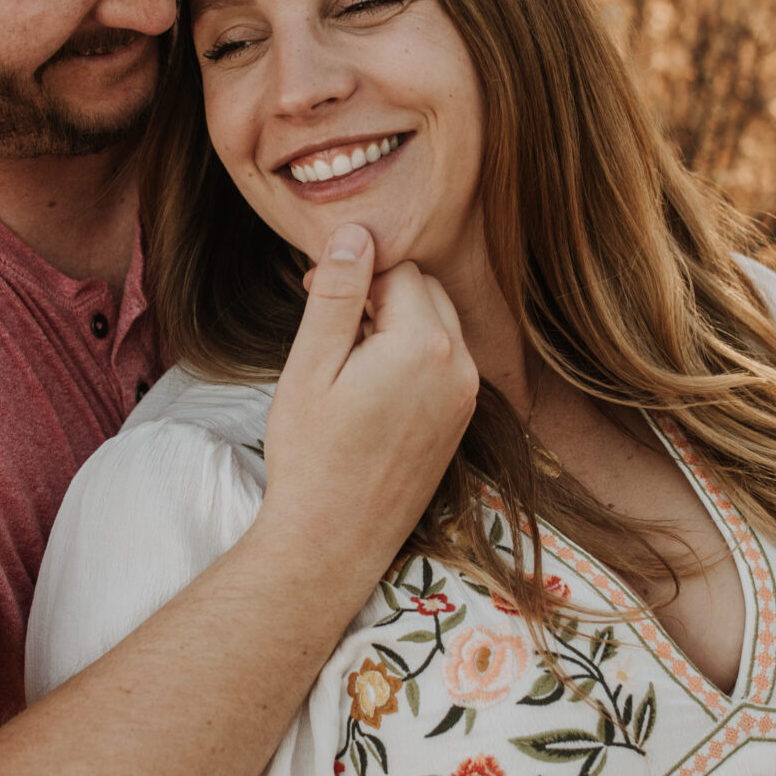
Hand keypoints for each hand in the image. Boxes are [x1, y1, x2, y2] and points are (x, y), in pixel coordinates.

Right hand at [261, 225, 476, 595]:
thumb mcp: (311, 366)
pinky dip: (410, 358)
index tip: (313, 295)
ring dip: (396, 325)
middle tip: (328, 328)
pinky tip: (369, 389)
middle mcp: (459, 367)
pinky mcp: (459, 423)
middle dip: (379, 295)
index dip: (353, 275)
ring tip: (346, 360)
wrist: (333, 541)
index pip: (399, 269)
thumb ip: (338, 295)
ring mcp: (465, 398)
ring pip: (437, 326)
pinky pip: (442, 363)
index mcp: (423, 346)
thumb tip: (354, 234)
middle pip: (426, 291)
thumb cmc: (312, 457)